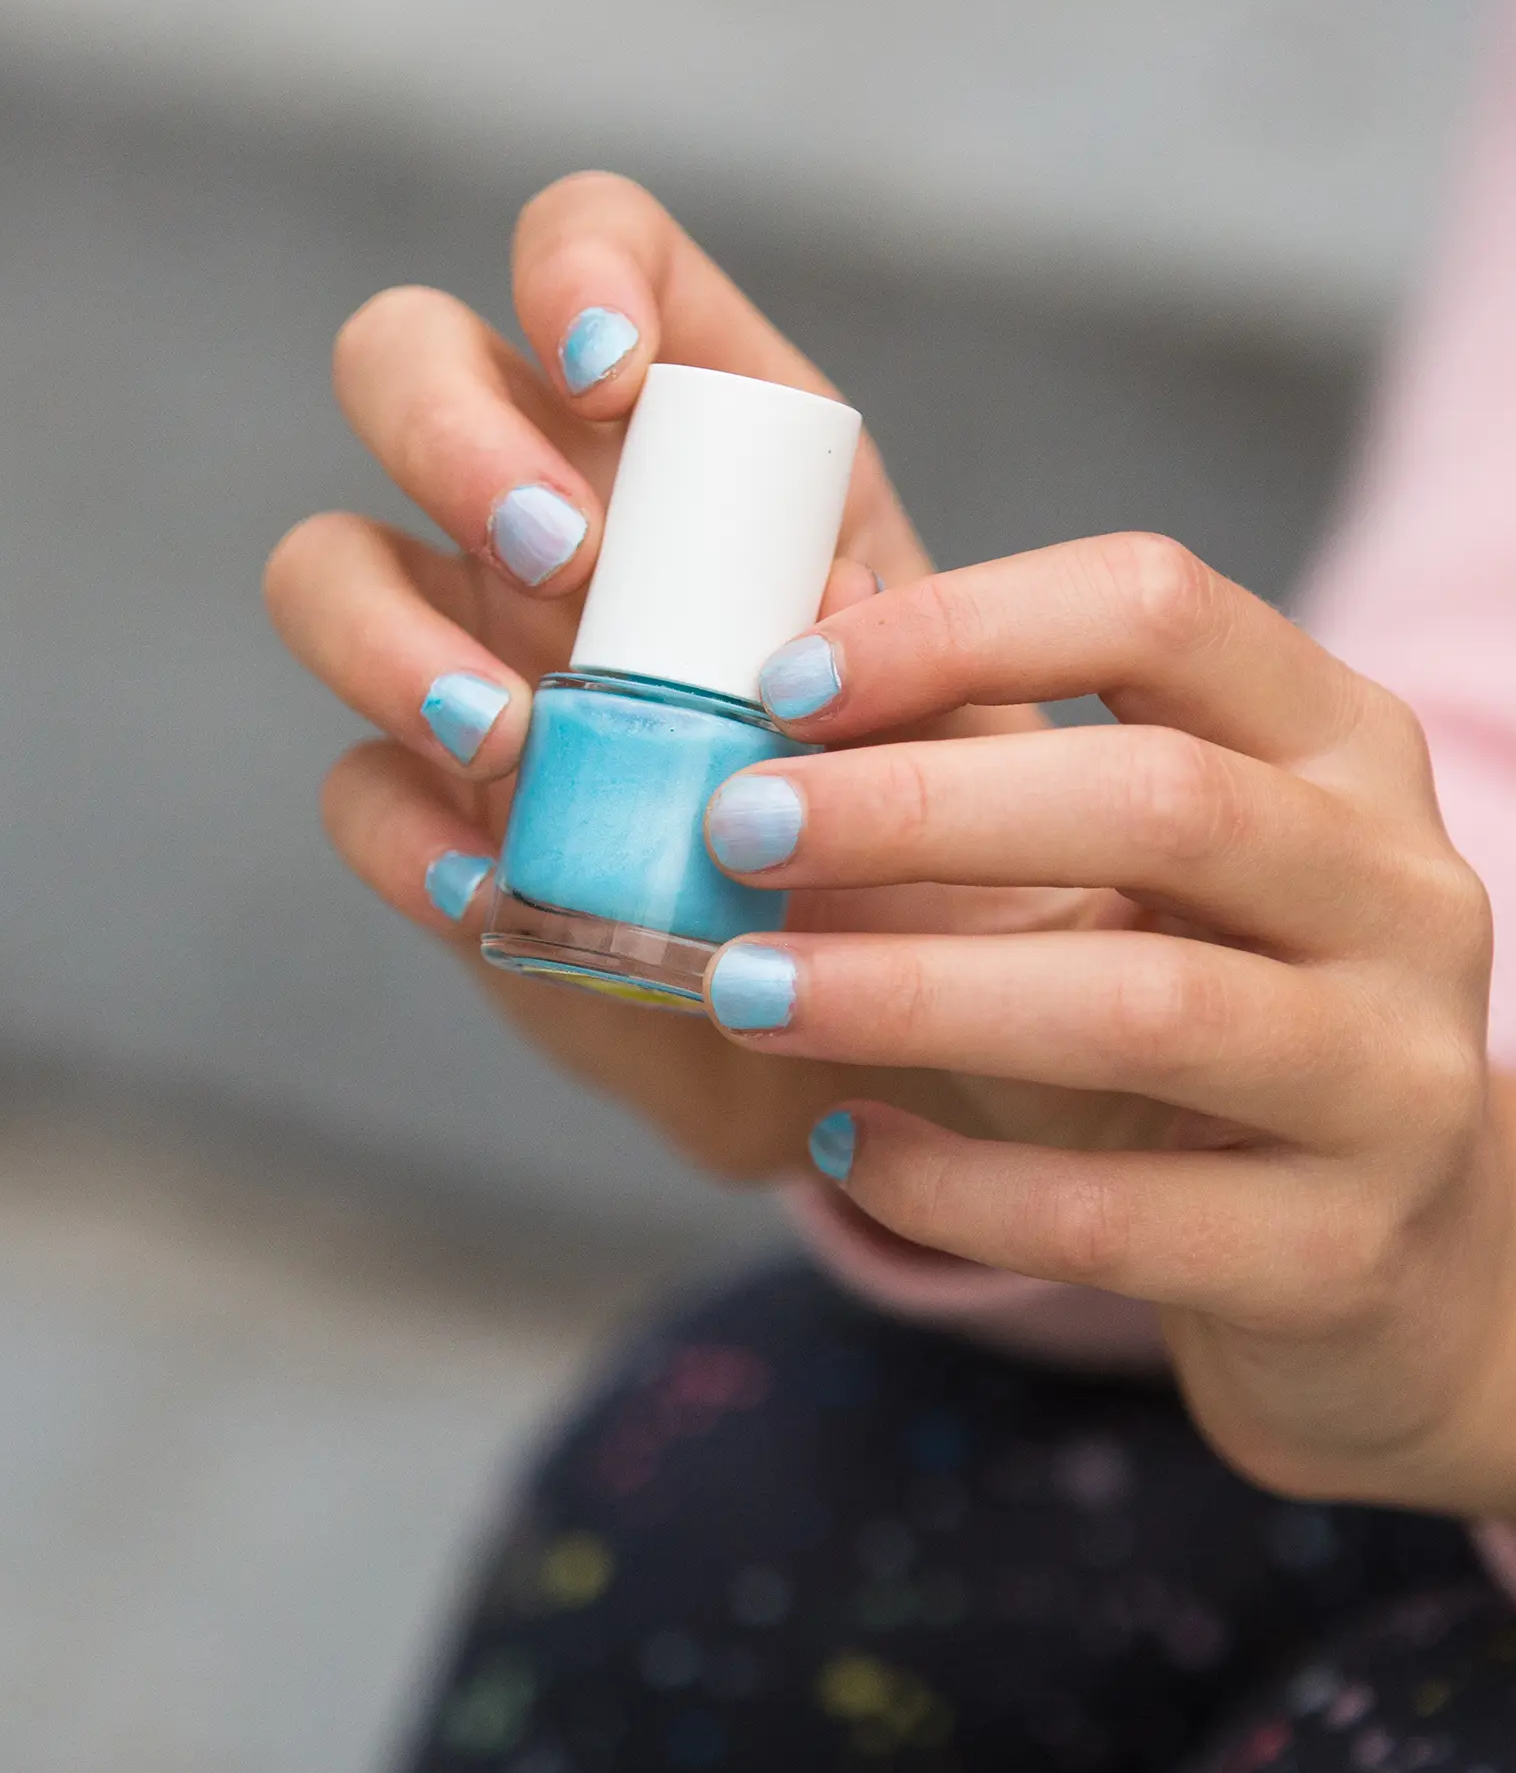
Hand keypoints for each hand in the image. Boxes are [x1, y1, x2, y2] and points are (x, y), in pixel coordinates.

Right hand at [264, 172, 1034, 1174]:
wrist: (851, 1004)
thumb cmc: (918, 834)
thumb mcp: (948, 728)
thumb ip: (906, 653)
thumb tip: (830, 608)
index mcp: (694, 445)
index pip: (593, 255)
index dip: (575, 267)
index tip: (610, 373)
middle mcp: (555, 518)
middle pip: (403, 362)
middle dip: (449, 431)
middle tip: (557, 557)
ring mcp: (470, 656)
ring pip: (328, 564)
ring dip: (388, 636)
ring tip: (503, 733)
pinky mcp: (429, 807)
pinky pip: (353, 785)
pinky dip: (405, 833)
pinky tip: (489, 888)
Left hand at [699, 533, 1515, 1515]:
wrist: (1376, 1252)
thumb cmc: (1203, 1015)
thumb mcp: (1114, 869)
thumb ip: (975, 755)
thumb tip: (811, 630)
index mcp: (1335, 746)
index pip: (1161, 612)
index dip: (963, 629)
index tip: (786, 684)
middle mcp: (1395, 891)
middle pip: (1161, 800)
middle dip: (919, 808)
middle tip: (736, 830)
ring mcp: (1391, 1078)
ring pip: (1146, 1010)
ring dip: (912, 995)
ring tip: (746, 991)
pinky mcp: (1338, 1250)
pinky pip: (1117, 1216)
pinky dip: (952, 1186)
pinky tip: (842, 1150)